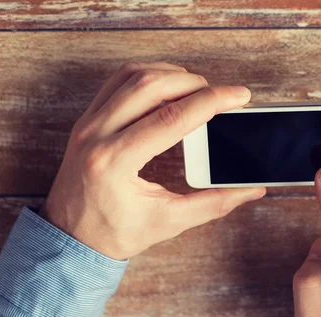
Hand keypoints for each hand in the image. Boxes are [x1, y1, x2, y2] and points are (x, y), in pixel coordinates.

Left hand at [41, 62, 265, 259]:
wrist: (70, 237)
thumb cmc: (114, 233)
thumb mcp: (168, 222)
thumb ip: (213, 204)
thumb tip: (250, 189)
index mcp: (115, 163)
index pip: (171, 118)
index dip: (211, 102)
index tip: (238, 96)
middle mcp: (95, 136)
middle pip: (150, 86)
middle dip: (193, 83)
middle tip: (220, 95)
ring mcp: (87, 124)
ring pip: (132, 76)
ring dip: (170, 74)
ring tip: (197, 88)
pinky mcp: (86, 120)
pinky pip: (117, 82)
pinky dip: (147, 76)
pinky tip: (167, 87)